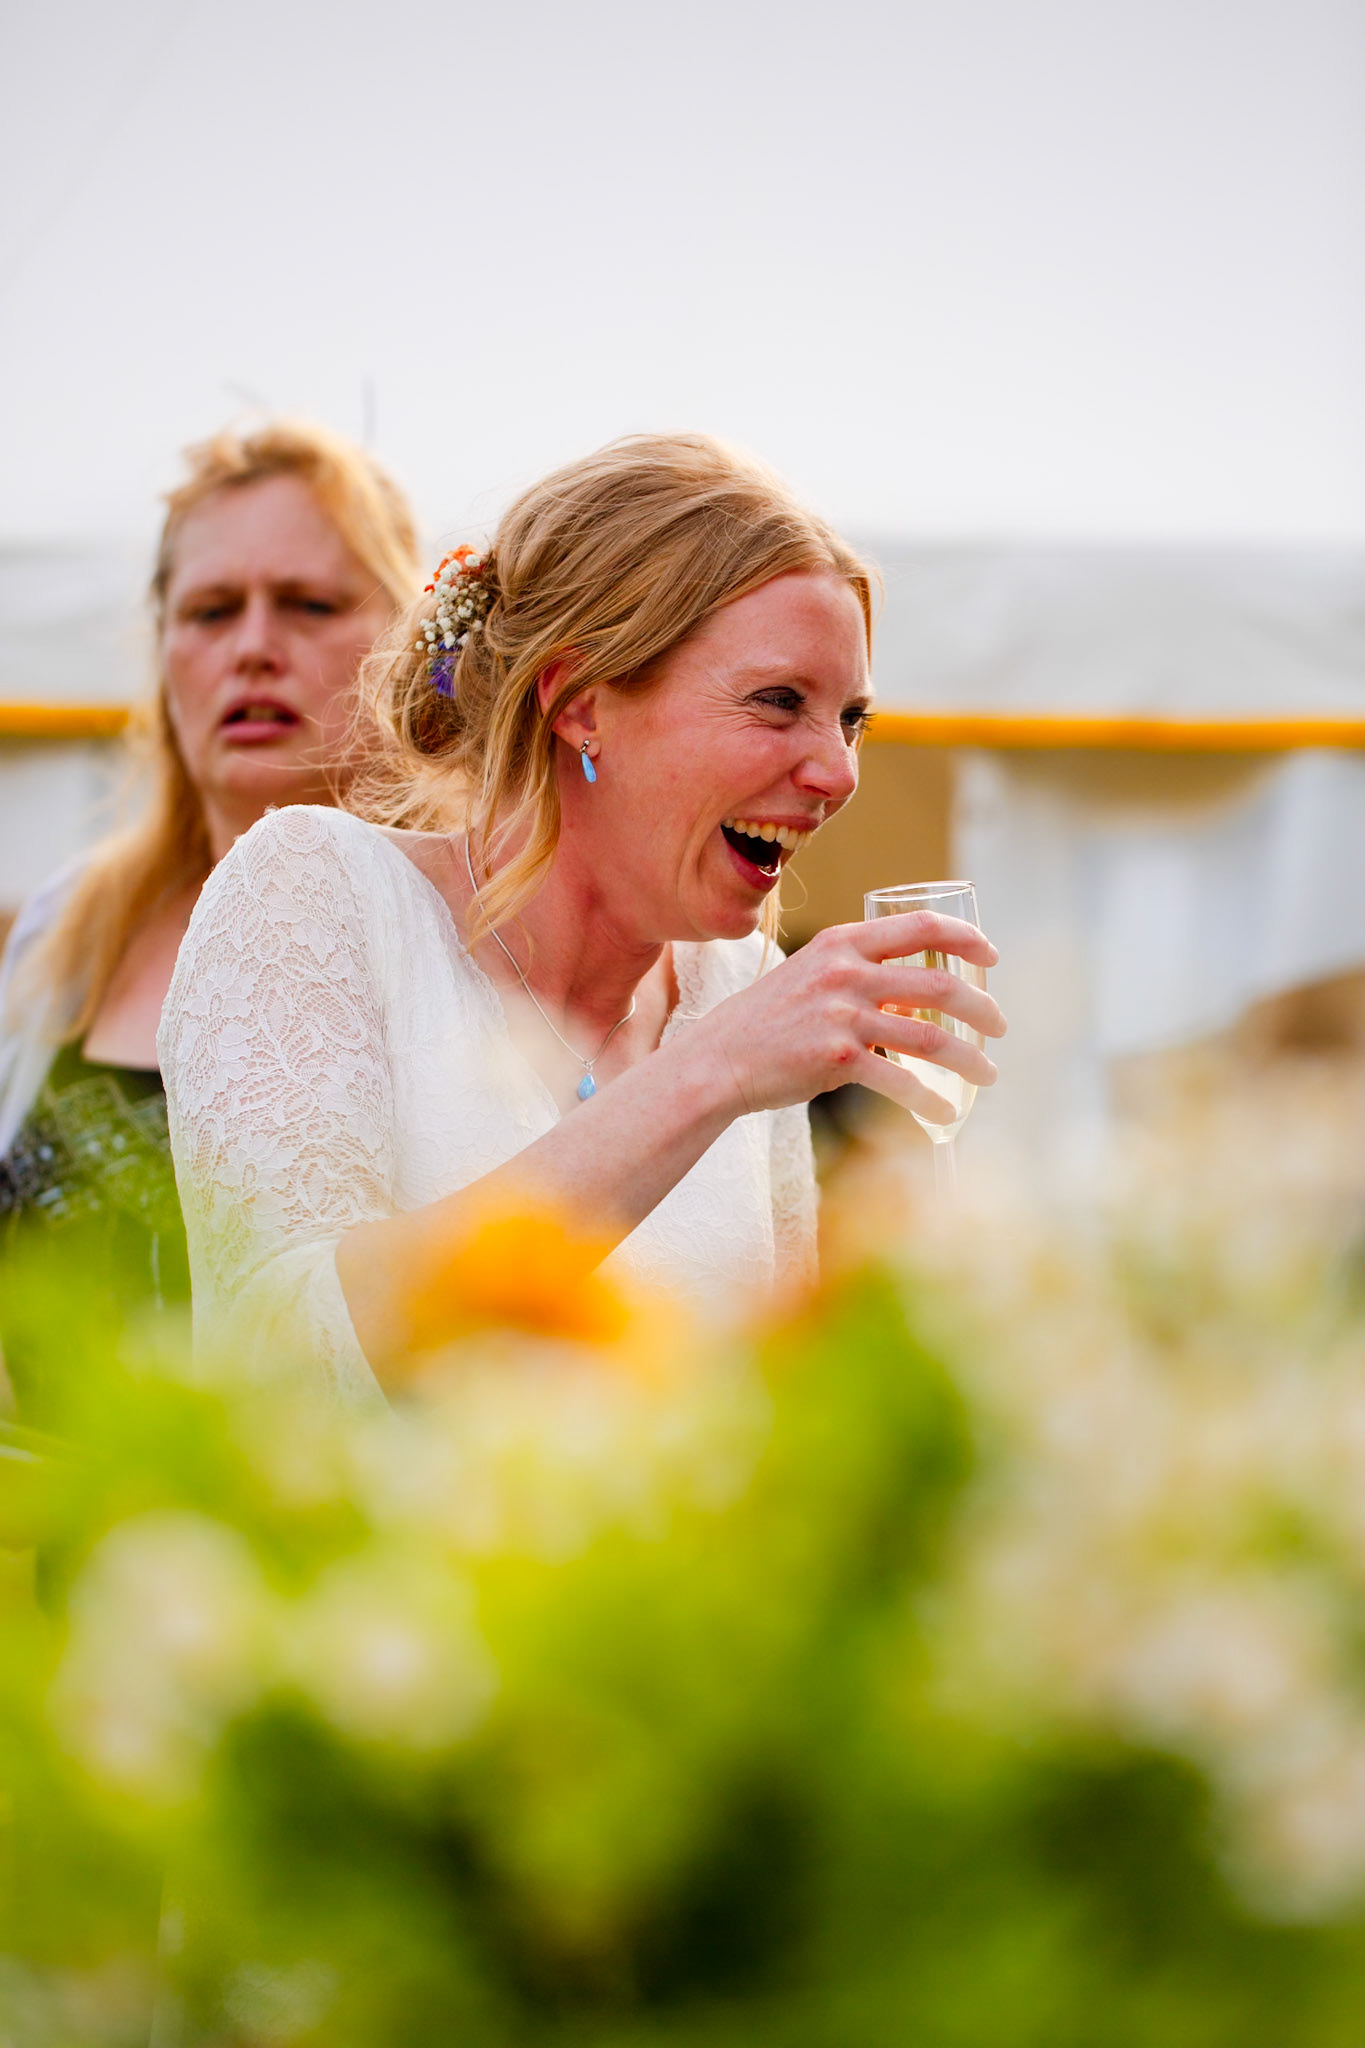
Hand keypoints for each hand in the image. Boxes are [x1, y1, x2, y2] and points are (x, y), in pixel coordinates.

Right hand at [692, 911, 1004, 1124]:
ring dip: (969, 1058)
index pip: (921, 925)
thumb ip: (859, 976)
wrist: (720, 1061)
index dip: (966, 937)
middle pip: (938, 982)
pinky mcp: (838, 1058)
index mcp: (843, 942)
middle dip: (981, 1007)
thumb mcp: (812, 977)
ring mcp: (842, 1015)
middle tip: (999, 1027)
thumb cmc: (768, 1022)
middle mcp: (846, 972)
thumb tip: (914, 999)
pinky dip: (931, 1099)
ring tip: (988, 1075)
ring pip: (929, 1035)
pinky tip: (945, 1111)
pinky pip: (901, 1081)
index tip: (990, 957)